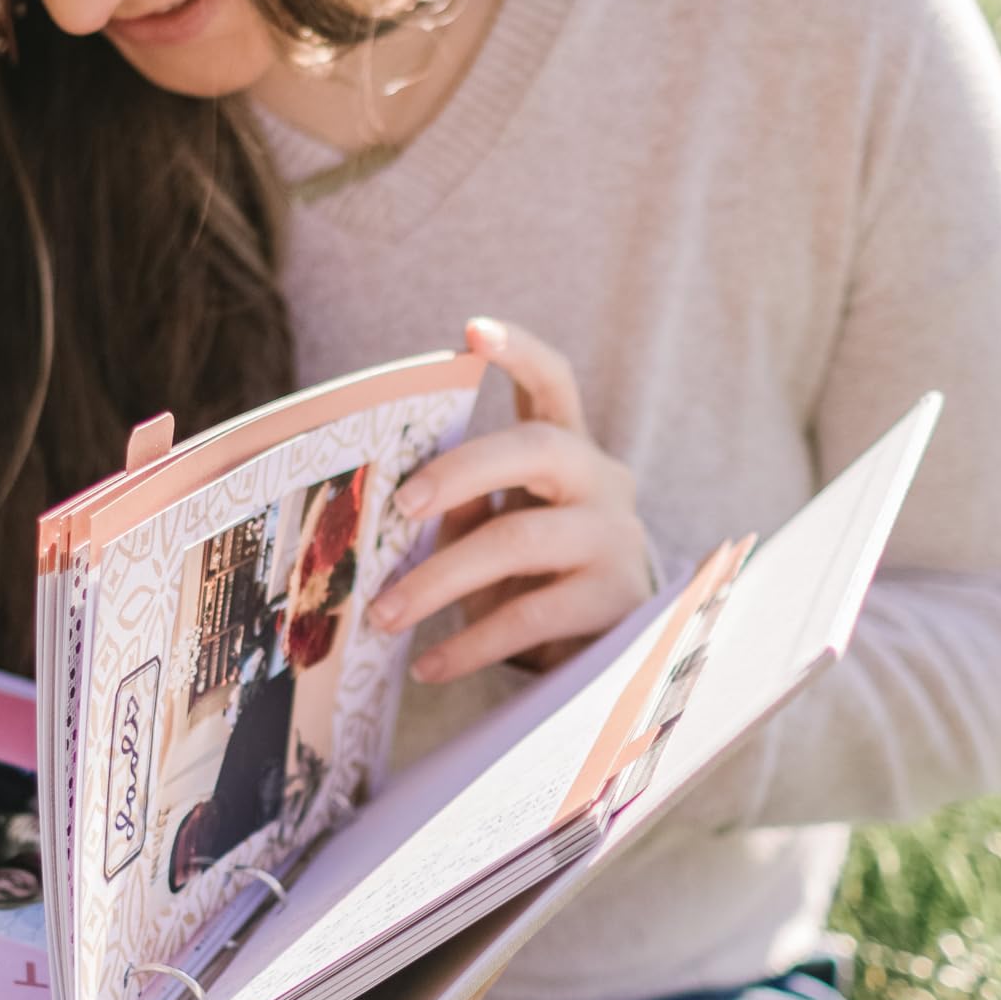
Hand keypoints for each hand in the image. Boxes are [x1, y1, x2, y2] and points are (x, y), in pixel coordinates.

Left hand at [366, 316, 655, 683]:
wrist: (603, 669)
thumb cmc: (533, 588)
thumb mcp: (495, 542)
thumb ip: (462, 508)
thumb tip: (401, 492)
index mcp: (568, 455)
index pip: (553, 385)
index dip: (519, 351)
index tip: (472, 330)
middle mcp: (603, 483)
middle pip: (536, 447)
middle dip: (459, 470)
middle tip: (400, 507)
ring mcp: (617, 540)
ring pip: (519, 539)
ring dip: (439, 579)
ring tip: (383, 616)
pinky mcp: (617, 603)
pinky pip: (530, 614)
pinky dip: (469, 643)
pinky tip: (429, 665)